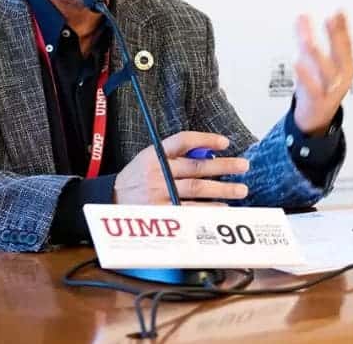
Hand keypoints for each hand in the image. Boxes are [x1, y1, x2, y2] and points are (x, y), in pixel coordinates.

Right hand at [112, 131, 248, 203]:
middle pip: (196, 167)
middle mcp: (157, 172)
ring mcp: (159, 193)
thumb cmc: (137, 178)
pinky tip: (222, 207)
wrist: (110, 200)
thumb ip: (175, 155)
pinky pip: (190, 210)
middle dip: (223, 166)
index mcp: (155, 154)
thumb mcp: (150, 158)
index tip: (225, 143)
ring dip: (222, 189)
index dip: (206, 140)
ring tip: (240, 189)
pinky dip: (208, 209)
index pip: (183, 141)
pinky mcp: (161, 212)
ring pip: (197, 189)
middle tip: (243, 166)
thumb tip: (208, 155)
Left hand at [292, 12, 352, 134]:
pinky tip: (297, 63)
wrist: (316, 117)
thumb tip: (301, 16)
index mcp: (344, 67)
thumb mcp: (314, 60)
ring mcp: (330, 91)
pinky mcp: (316, 101)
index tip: (339, 12)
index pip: (346, 44)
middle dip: (336, 37)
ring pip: (326, 71)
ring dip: (318, 55)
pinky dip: (305, 76)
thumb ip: (306, 37)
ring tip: (309, 40)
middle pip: (340, 55)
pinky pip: (312, 88)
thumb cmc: (317, 85)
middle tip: (331, 19)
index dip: (343, 28)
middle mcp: (340, 78)